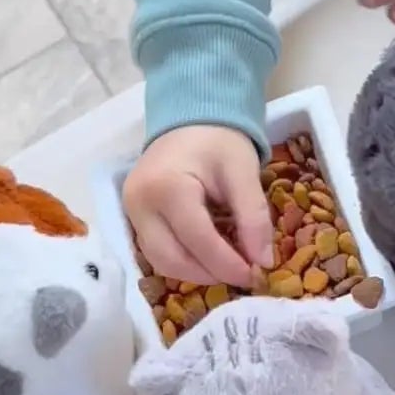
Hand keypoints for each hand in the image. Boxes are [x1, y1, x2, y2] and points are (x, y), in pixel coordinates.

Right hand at [124, 125, 274, 288]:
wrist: (190, 120)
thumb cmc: (218, 141)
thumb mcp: (243, 172)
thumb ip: (254, 216)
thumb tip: (263, 262)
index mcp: (167, 187)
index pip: (198, 241)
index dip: (228, 265)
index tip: (256, 275)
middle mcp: (139, 204)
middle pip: (172, 260)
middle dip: (210, 274)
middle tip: (243, 274)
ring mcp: (131, 212)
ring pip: (161, 262)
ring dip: (196, 272)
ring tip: (227, 265)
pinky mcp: (133, 218)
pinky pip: (156, 252)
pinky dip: (184, 260)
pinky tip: (209, 255)